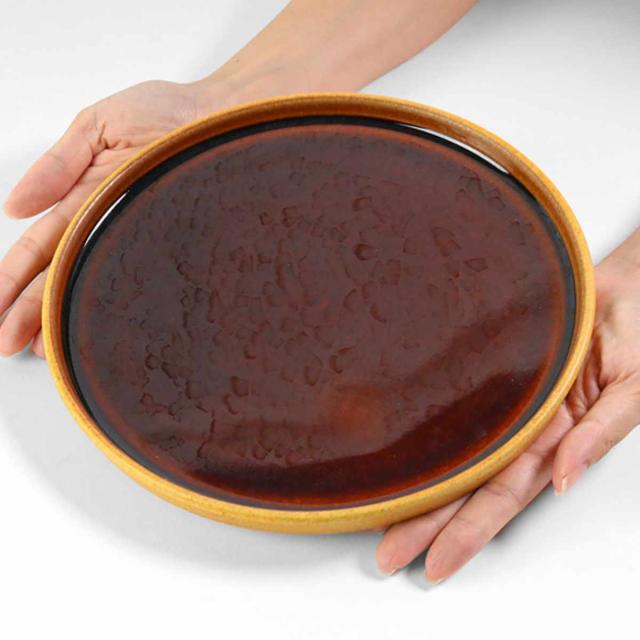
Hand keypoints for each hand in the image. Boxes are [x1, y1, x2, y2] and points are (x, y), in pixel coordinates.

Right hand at [0, 77, 248, 357]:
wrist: (225, 117)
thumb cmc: (168, 115)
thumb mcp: (99, 125)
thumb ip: (59, 164)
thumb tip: (13, 206)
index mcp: (87, 196)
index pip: (43, 245)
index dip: (15, 277)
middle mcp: (113, 225)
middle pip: (65, 273)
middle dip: (31, 309)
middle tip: (7, 343)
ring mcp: (143, 238)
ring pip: (99, 283)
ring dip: (67, 317)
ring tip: (40, 350)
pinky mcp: (176, 247)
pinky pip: (144, 281)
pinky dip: (122, 308)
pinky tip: (100, 332)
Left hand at [377, 244, 639, 581]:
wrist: (625, 289)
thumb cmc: (636, 335)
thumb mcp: (633, 389)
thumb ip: (600, 434)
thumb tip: (564, 480)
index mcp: (555, 441)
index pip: (500, 498)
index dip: (467, 533)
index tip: (434, 564)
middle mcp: (522, 430)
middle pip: (466, 485)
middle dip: (428, 524)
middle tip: (388, 555)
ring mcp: (505, 404)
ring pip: (456, 452)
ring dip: (422, 485)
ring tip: (382, 518)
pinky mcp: (494, 371)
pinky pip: (458, 401)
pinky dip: (430, 428)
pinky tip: (403, 451)